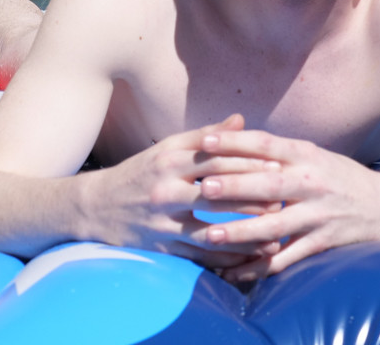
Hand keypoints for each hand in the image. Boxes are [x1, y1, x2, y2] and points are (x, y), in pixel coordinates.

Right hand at [83, 114, 284, 269]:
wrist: (95, 205)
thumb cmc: (139, 173)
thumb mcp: (167, 149)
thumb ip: (205, 137)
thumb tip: (241, 120)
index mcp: (169, 159)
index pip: (216, 158)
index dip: (249, 161)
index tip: (277, 164)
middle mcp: (165, 188)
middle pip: (217, 192)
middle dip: (254, 196)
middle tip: (284, 199)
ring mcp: (162, 221)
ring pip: (211, 229)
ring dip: (246, 234)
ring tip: (275, 234)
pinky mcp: (160, 247)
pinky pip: (199, 255)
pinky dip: (226, 258)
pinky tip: (249, 259)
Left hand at [196, 130, 379, 281]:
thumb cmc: (336, 177)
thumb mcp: (312, 155)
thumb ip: (276, 149)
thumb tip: (230, 134)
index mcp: (304, 155)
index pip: (265, 144)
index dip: (235, 142)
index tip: (204, 142)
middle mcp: (311, 183)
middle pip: (268, 184)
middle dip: (235, 187)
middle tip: (203, 188)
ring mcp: (317, 215)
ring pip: (275, 226)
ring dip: (242, 232)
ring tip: (211, 236)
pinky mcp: (322, 244)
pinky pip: (287, 259)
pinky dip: (260, 268)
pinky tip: (233, 272)